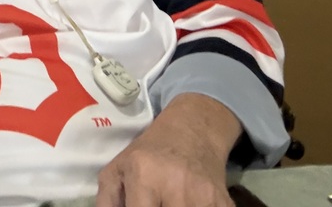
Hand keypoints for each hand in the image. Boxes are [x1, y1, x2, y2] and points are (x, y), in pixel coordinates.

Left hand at [96, 94, 240, 206]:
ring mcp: (204, 197)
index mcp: (144, 176)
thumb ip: (106, 201)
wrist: (193, 132)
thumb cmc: (148, 154)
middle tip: (154, 205)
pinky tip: (189, 204)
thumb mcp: (117, 169)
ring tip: (167, 203)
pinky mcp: (225, 203)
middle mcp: (176, 187)